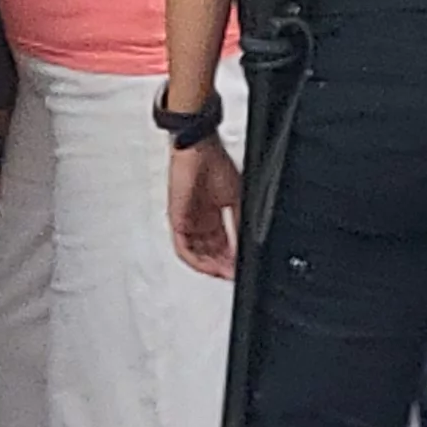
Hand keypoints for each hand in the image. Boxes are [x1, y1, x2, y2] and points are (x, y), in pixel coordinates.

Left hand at [170, 135, 241, 278]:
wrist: (199, 150)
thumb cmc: (215, 165)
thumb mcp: (236, 200)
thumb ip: (239, 224)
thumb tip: (249, 244)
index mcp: (213, 216)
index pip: (221, 246)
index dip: (232, 260)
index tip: (242, 270)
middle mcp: (199, 221)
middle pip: (208, 254)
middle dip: (223, 267)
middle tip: (234, 276)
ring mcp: (186, 221)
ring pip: (195, 254)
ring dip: (210, 267)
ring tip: (224, 274)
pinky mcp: (176, 218)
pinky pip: (182, 247)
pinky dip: (196, 261)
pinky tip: (209, 267)